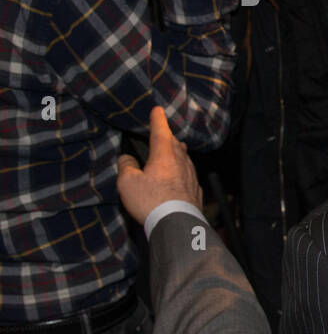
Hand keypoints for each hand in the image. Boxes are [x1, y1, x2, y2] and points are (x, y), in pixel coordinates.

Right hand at [116, 107, 201, 225]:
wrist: (177, 224)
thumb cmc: (151, 201)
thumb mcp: (128, 183)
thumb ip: (126, 166)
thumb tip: (127, 159)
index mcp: (165, 155)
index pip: (161, 131)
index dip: (157, 119)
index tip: (157, 110)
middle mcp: (181, 162)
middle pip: (175, 144)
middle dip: (167, 137)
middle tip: (161, 134)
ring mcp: (191, 176)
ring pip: (184, 158)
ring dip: (176, 153)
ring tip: (170, 153)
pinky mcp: (196, 190)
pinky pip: (188, 175)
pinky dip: (181, 171)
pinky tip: (178, 178)